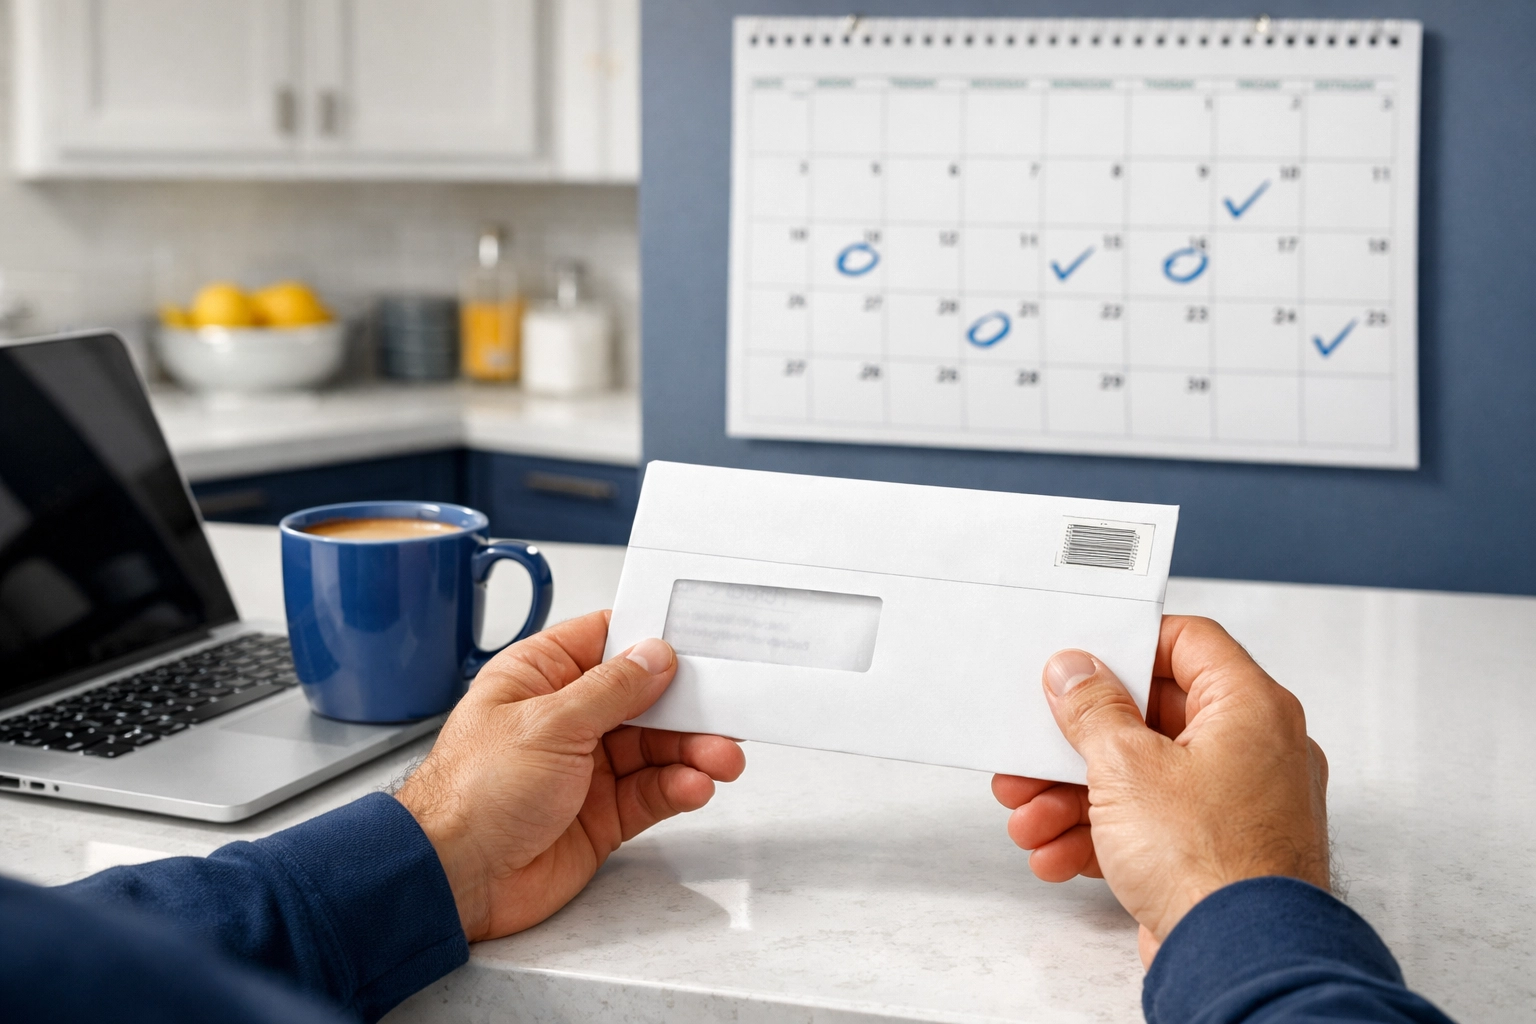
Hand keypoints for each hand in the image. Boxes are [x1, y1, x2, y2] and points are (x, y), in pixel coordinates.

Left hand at [395, 610, 744, 941]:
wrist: (456, 878)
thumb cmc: (472, 793)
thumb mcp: (549, 723)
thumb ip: (612, 689)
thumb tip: (655, 655)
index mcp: (540, 677)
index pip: (606, 641)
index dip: (652, 639)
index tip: (700, 639)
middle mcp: (566, 718)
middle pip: (643, 699)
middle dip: (688, 705)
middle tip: (728, 709)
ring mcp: (586, 768)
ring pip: (656, 748)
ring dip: (693, 750)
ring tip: (723, 758)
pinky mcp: (602, 814)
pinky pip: (652, 792)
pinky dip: (679, 787)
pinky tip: (695, 786)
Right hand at [992, 616, 1328, 966]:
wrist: (1240, 961)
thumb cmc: (1212, 863)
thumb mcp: (1126, 766)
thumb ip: (1093, 709)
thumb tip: (1076, 671)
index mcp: (1250, 709)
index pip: (1189, 642)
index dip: (1128, 645)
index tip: (1081, 662)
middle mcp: (1254, 751)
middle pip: (1150, 720)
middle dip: (1076, 745)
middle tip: (1031, 750)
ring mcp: (1238, 806)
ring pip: (1141, 780)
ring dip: (1075, 797)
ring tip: (1028, 817)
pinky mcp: (1217, 854)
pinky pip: (1151, 828)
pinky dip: (1101, 837)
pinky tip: (1055, 853)